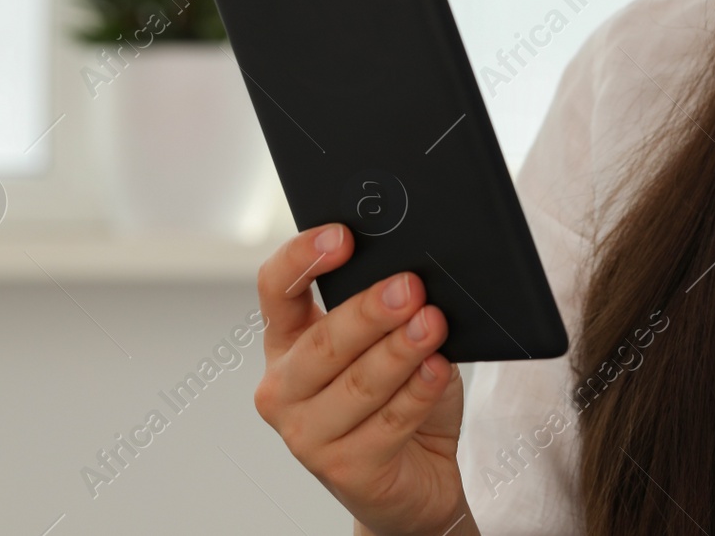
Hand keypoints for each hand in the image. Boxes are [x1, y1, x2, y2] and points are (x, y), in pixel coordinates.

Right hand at [254, 224, 472, 535]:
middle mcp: (284, 389)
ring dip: (400, 351)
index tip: (342, 235)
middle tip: (409, 287)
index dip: (303, 257)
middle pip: (322, 342)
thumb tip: (412, 274)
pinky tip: (437, 370)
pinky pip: (389, 422)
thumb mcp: (385, 344)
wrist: (415, 478)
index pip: (276, 289)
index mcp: (285, 344)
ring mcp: (308, 436)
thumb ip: (387, 311)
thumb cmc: (398, 399)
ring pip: (358, 384)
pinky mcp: (346, 469)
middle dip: (369, 311)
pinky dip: (419, 392)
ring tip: (432, 324)